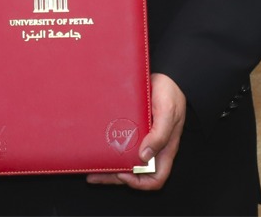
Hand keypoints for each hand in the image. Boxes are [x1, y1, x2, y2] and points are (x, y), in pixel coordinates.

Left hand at [87, 72, 185, 190]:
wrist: (165, 76)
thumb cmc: (171, 94)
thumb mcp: (168, 113)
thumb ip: (160, 135)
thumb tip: (144, 156)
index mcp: (164, 150)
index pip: (155, 178)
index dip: (139, 183)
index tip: (123, 174)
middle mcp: (152, 148)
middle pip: (134, 172)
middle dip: (115, 176)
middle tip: (94, 175)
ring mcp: (142, 138)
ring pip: (125, 159)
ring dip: (109, 165)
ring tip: (90, 166)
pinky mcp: (133, 127)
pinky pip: (121, 142)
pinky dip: (109, 147)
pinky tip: (96, 145)